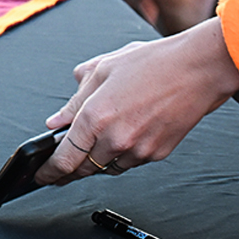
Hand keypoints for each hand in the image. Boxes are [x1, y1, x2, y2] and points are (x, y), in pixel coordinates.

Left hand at [36, 18, 238, 183]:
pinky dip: (122, 154)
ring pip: (108, 167)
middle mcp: (116, 138)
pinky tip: (125, 134)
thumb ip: (75, 100)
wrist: (197, 70)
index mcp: (96, 115)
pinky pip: (131, 163)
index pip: (65, 157)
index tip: (41, 175)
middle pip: (84, 168)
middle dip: (71, 169)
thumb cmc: (152, 63)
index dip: (50, 171)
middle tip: (62, 167)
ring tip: (100, 139)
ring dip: (98, 160)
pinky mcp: (157, 154)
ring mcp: (138, 150)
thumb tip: (56, 121)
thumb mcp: (102, 70)